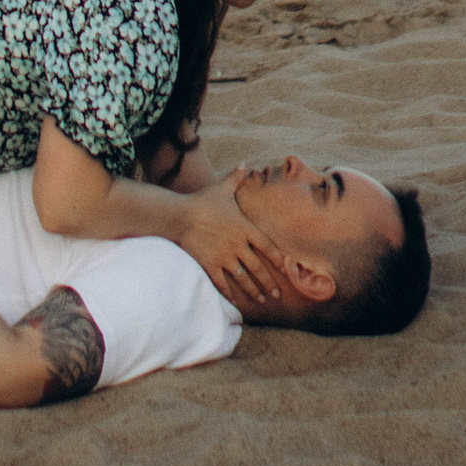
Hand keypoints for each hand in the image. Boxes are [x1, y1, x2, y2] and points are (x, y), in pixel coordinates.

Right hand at [179, 189, 289, 315]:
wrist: (180, 215)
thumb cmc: (203, 201)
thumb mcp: (222, 188)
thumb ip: (235, 178)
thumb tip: (243, 164)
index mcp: (245, 228)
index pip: (267, 247)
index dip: (278, 259)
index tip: (285, 268)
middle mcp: (238, 245)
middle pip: (258, 268)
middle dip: (268, 283)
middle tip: (276, 294)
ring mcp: (225, 257)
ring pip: (244, 279)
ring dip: (254, 291)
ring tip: (261, 300)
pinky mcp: (211, 265)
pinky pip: (223, 284)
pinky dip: (230, 294)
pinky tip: (236, 301)